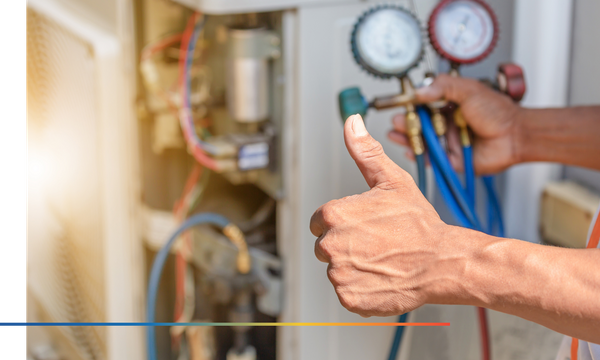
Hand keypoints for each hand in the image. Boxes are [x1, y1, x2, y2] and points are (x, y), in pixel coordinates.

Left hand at [310, 114, 469, 316]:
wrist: (442, 262)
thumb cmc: (419, 224)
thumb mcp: (392, 180)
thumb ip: (365, 152)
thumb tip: (352, 123)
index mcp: (333, 216)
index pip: (319, 222)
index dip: (342, 223)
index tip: (364, 226)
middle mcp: (330, 245)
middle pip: (325, 246)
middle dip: (346, 245)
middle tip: (377, 243)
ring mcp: (339, 274)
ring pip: (336, 270)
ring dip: (354, 267)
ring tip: (382, 259)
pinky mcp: (350, 298)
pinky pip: (347, 292)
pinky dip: (361, 289)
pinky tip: (381, 277)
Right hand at [388, 74, 523, 173]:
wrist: (516, 135)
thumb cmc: (498, 112)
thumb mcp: (469, 90)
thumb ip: (443, 87)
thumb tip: (419, 91)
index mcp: (449, 105)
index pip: (423, 105)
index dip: (410, 105)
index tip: (400, 104)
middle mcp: (446, 123)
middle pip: (419, 124)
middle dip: (405, 123)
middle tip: (396, 121)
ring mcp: (447, 142)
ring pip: (422, 141)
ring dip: (407, 138)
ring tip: (395, 134)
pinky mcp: (451, 159)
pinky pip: (430, 159)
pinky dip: (418, 156)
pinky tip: (409, 150)